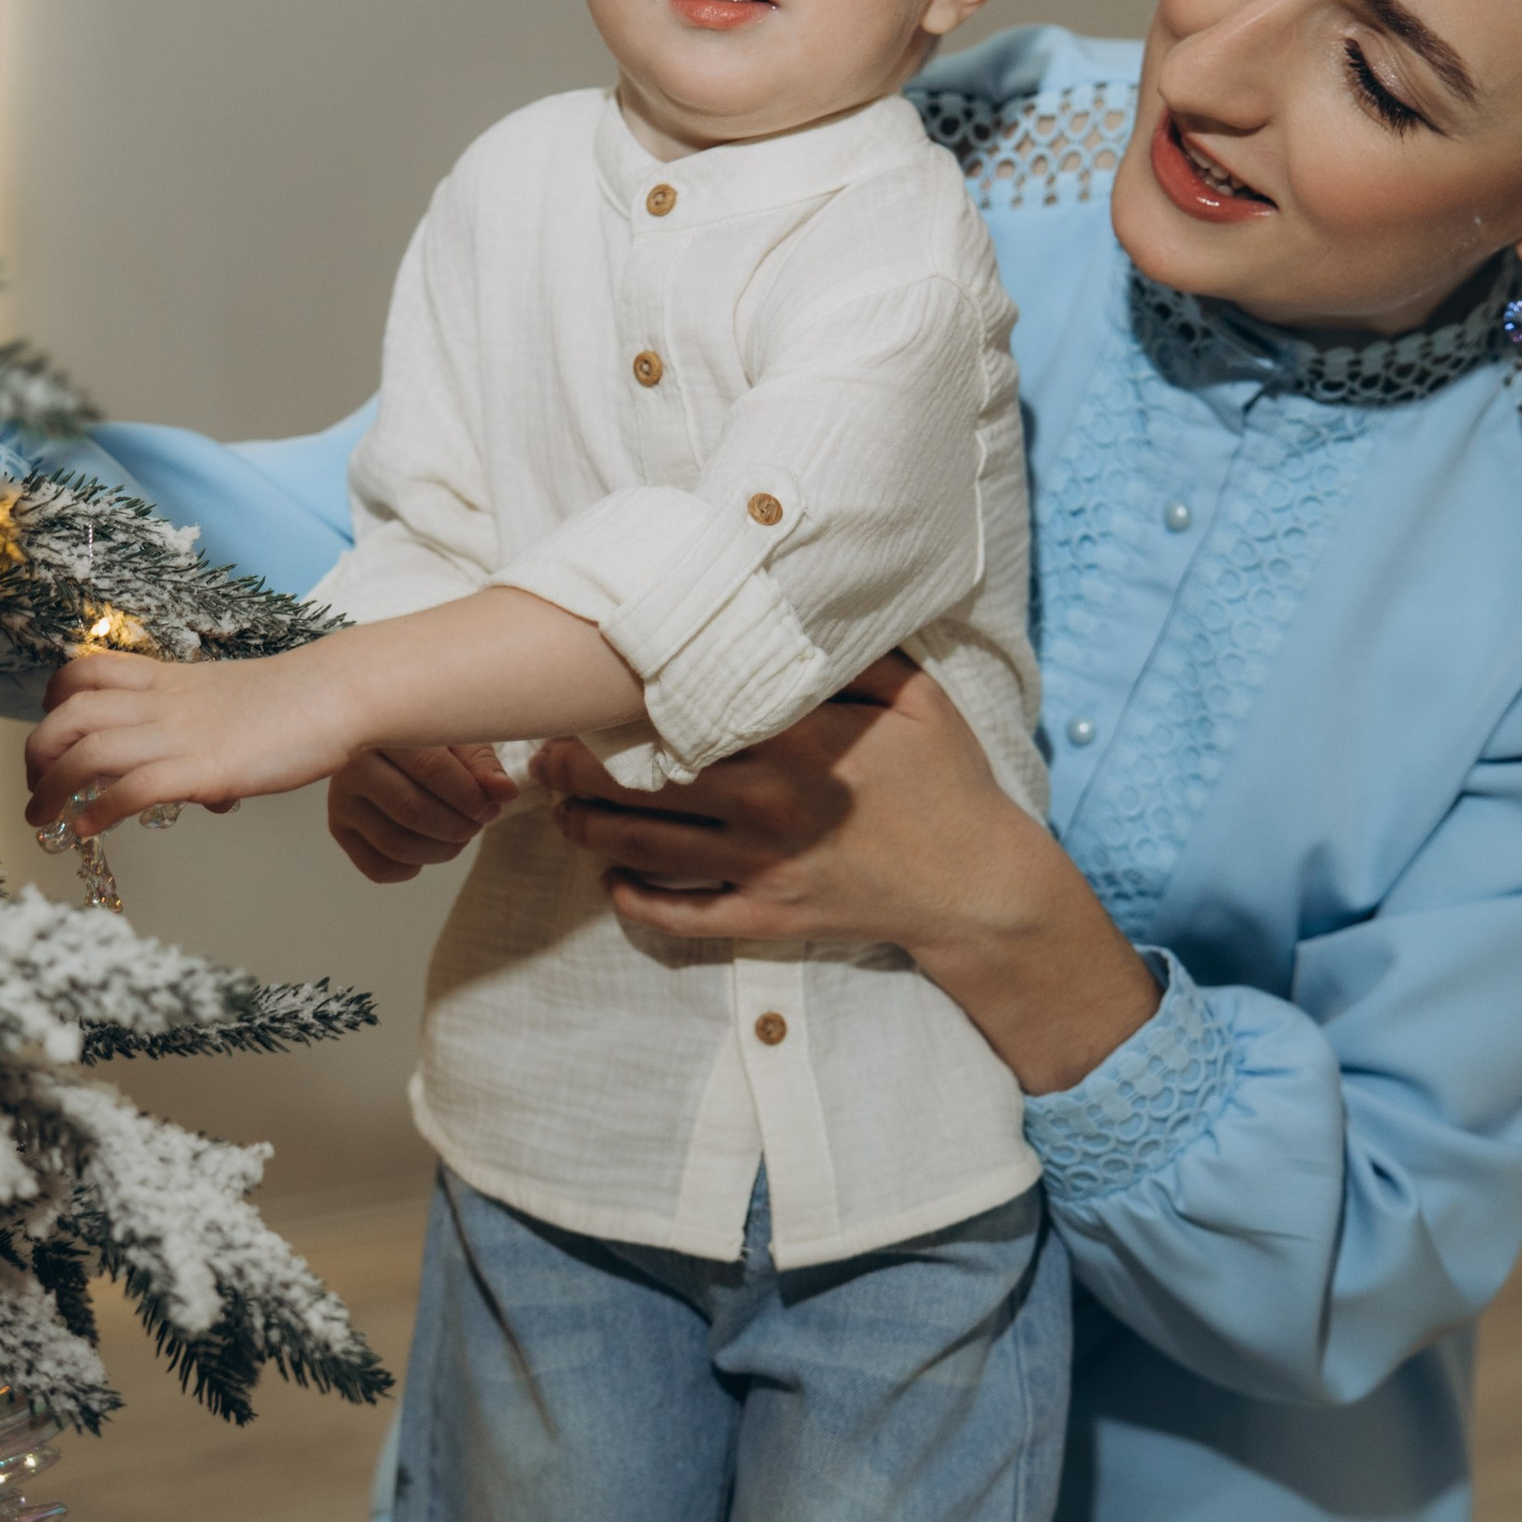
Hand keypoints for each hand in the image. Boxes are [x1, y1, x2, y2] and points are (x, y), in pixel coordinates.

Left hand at [25, 640, 358, 829]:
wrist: (338, 693)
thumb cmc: (296, 703)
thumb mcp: (231, 704)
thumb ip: (206, 737)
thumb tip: (205, 790)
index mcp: (165, 679)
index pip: (83, 672)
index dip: (53, 701)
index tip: (54, 732)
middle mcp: (161, 703)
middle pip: (67, 715)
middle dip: (37, 754)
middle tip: (35, 790)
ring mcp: (179, 736)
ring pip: (86, 752)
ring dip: (51, 789)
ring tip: (43, 819)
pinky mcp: (203, 770)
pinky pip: (132, 788)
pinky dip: (100, 810)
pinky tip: (88, 829)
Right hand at [328, 740, 514, 882]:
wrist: (389, 743)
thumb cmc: (431, 739)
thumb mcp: (460, 740)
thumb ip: (483, 767)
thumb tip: (504, 793)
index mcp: (381, 730)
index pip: (429, 769)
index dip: (468, 797)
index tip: (492, 807)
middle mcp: (350, 765)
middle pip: (411, 809)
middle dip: (457, 826)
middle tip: (479, 824)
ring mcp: (341, 800)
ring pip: (395, 843)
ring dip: (441, 850)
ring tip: (462, 836)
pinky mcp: (340, 829)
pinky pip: (379, 867)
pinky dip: (413, 867)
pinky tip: (428, 846)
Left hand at [537, 655, 1161, 1097]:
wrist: (977, 884)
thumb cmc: (947, 783)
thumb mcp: (917, 698)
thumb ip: (854, 652)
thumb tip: (795, 604)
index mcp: (794, 741)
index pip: (684, 714)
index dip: (621, 705)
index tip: (582, 692)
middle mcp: (766, 804)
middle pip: (644, 784)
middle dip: (581, 771)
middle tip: (544, 756)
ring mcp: (761, 867)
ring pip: (647, 850)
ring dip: (590, 833)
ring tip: (560, 812)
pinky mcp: (766, 917)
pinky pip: (683, 918)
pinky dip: (637, 904)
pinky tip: (612, 883)